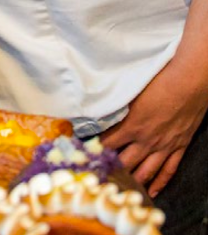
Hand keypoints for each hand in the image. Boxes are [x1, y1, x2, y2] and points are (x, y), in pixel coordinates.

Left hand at [100, 58, 207, 197]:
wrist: (188, 84)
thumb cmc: (158, 81)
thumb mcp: (130, 91)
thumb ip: (115, 103)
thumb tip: (97, 106)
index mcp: (131, 125)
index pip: (107, 143)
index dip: (94, 150)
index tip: (84, 155)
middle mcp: (146, 140)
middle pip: (125, 162)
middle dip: (111, 170)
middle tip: (100, 176)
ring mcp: (164, 146)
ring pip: (146, 170)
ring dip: (133, 180)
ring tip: (121, 187)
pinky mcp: (179, 147)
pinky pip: (168, 170)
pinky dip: (160, 182)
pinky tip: (152, 190)